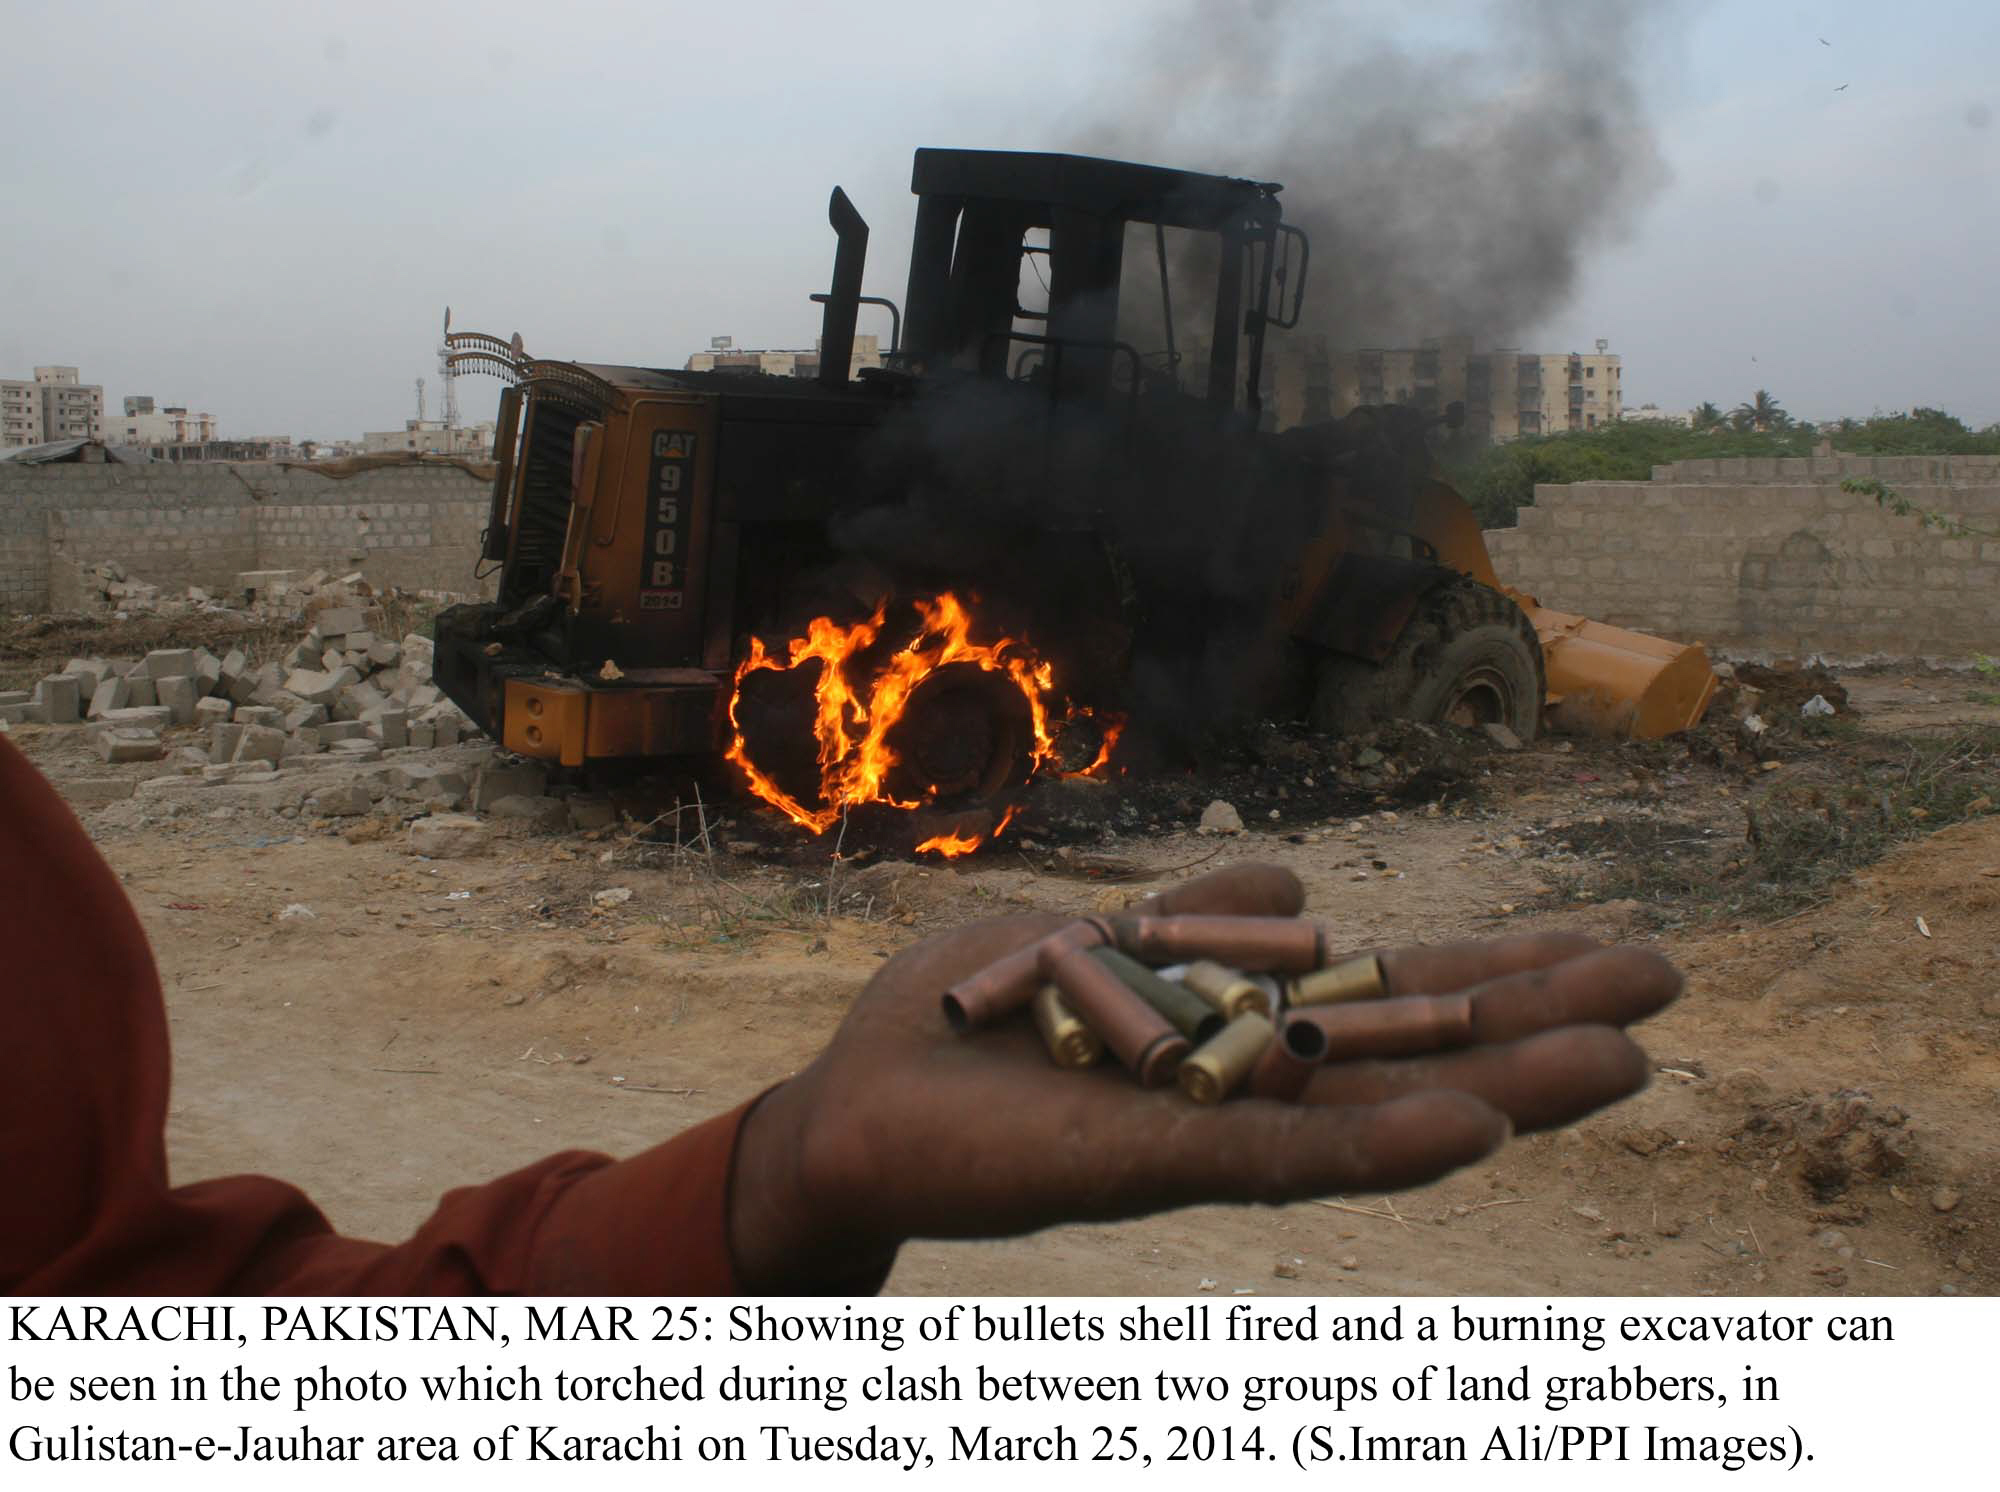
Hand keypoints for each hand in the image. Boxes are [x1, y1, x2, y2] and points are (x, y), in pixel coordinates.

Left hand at [726, 863, 1679, 1289]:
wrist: (854, 1104)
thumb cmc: (973, 1023)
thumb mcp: (1095, 935)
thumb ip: (1202, 918)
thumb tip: (1305, 883)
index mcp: (1238, 1022)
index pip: (1390, 992)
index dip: (1497, 966)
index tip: (1608, 937)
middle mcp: (1245, 1083)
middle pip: (1413, 1049)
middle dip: (1536, 1018)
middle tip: (1671, 980)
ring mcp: (1204, 1132)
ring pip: (1375, 1114)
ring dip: (1497, 1089)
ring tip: (1624, 1061)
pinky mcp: (1140, 1168)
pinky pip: (1273, 1161)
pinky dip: (1375, 1148)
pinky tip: (1471, 1131)